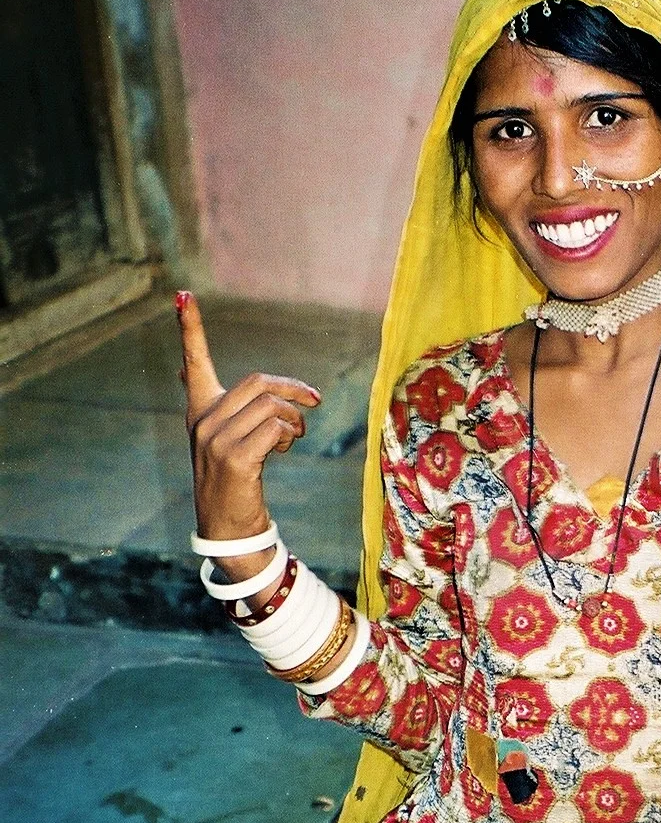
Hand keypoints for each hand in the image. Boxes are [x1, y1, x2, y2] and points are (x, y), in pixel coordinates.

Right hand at [177, 292, 319, 567]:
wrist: (228, 527)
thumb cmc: (236, 480)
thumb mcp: (230, 440)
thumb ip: (236, 410)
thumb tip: (230, 381)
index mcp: (200, 410)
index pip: (194, 362)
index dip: (190, 328)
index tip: (183, 295)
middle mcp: (203, 420)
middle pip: (258, 382)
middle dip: (293, 389)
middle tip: (314, 403)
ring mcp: (216, 439)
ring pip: (271, 406)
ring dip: (294, 420)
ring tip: (294, 438)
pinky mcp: (234, 458)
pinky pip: (275, 428)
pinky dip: (290, 436)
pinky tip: (284, 450)